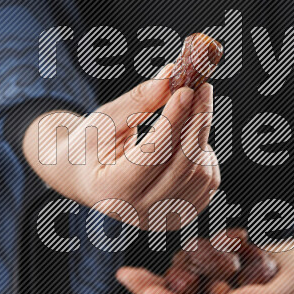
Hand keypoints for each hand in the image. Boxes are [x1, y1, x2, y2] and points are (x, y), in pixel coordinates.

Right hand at [22, 64, 219, 228]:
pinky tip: (188, 140)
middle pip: (183, 165)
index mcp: (111, 191)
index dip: (173, 122)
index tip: (186, 90)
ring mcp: (162, 218)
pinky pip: (209, 182)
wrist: (83, 177)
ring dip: (200, 137)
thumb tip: (172, 75)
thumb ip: (138, 101)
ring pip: (201, 174)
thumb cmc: (89, 146)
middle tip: (201, 87)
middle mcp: (138, 212)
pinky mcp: (180, 216)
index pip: (152, 155)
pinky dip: (206, 155)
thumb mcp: (103, 120)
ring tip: (186, 115)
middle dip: (196, 122)